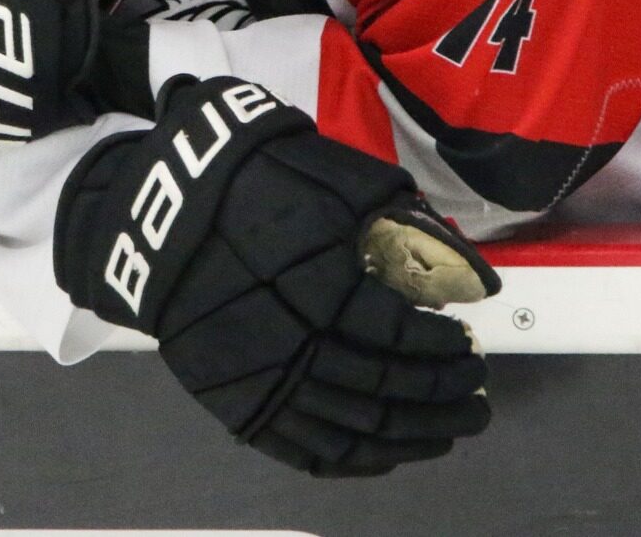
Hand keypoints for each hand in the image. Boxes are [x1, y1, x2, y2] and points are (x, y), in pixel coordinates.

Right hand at [55, 74, 498, 477]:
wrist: (164, 210)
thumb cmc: (259, 181)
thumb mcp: (341, 182)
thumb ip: (409, 227)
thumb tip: (471, 276)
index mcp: (319, 285)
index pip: (401, 336)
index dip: (444, 346)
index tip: (468, 341)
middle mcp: (293, 342)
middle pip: (387, 389)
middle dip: (444, 396)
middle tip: (476, 393)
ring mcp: (262, 380)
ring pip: (355, 431)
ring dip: (415, 436)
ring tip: (451, 428)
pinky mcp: (237, 403)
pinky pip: (307, 450)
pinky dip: (357, 459)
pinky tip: (391, 452)